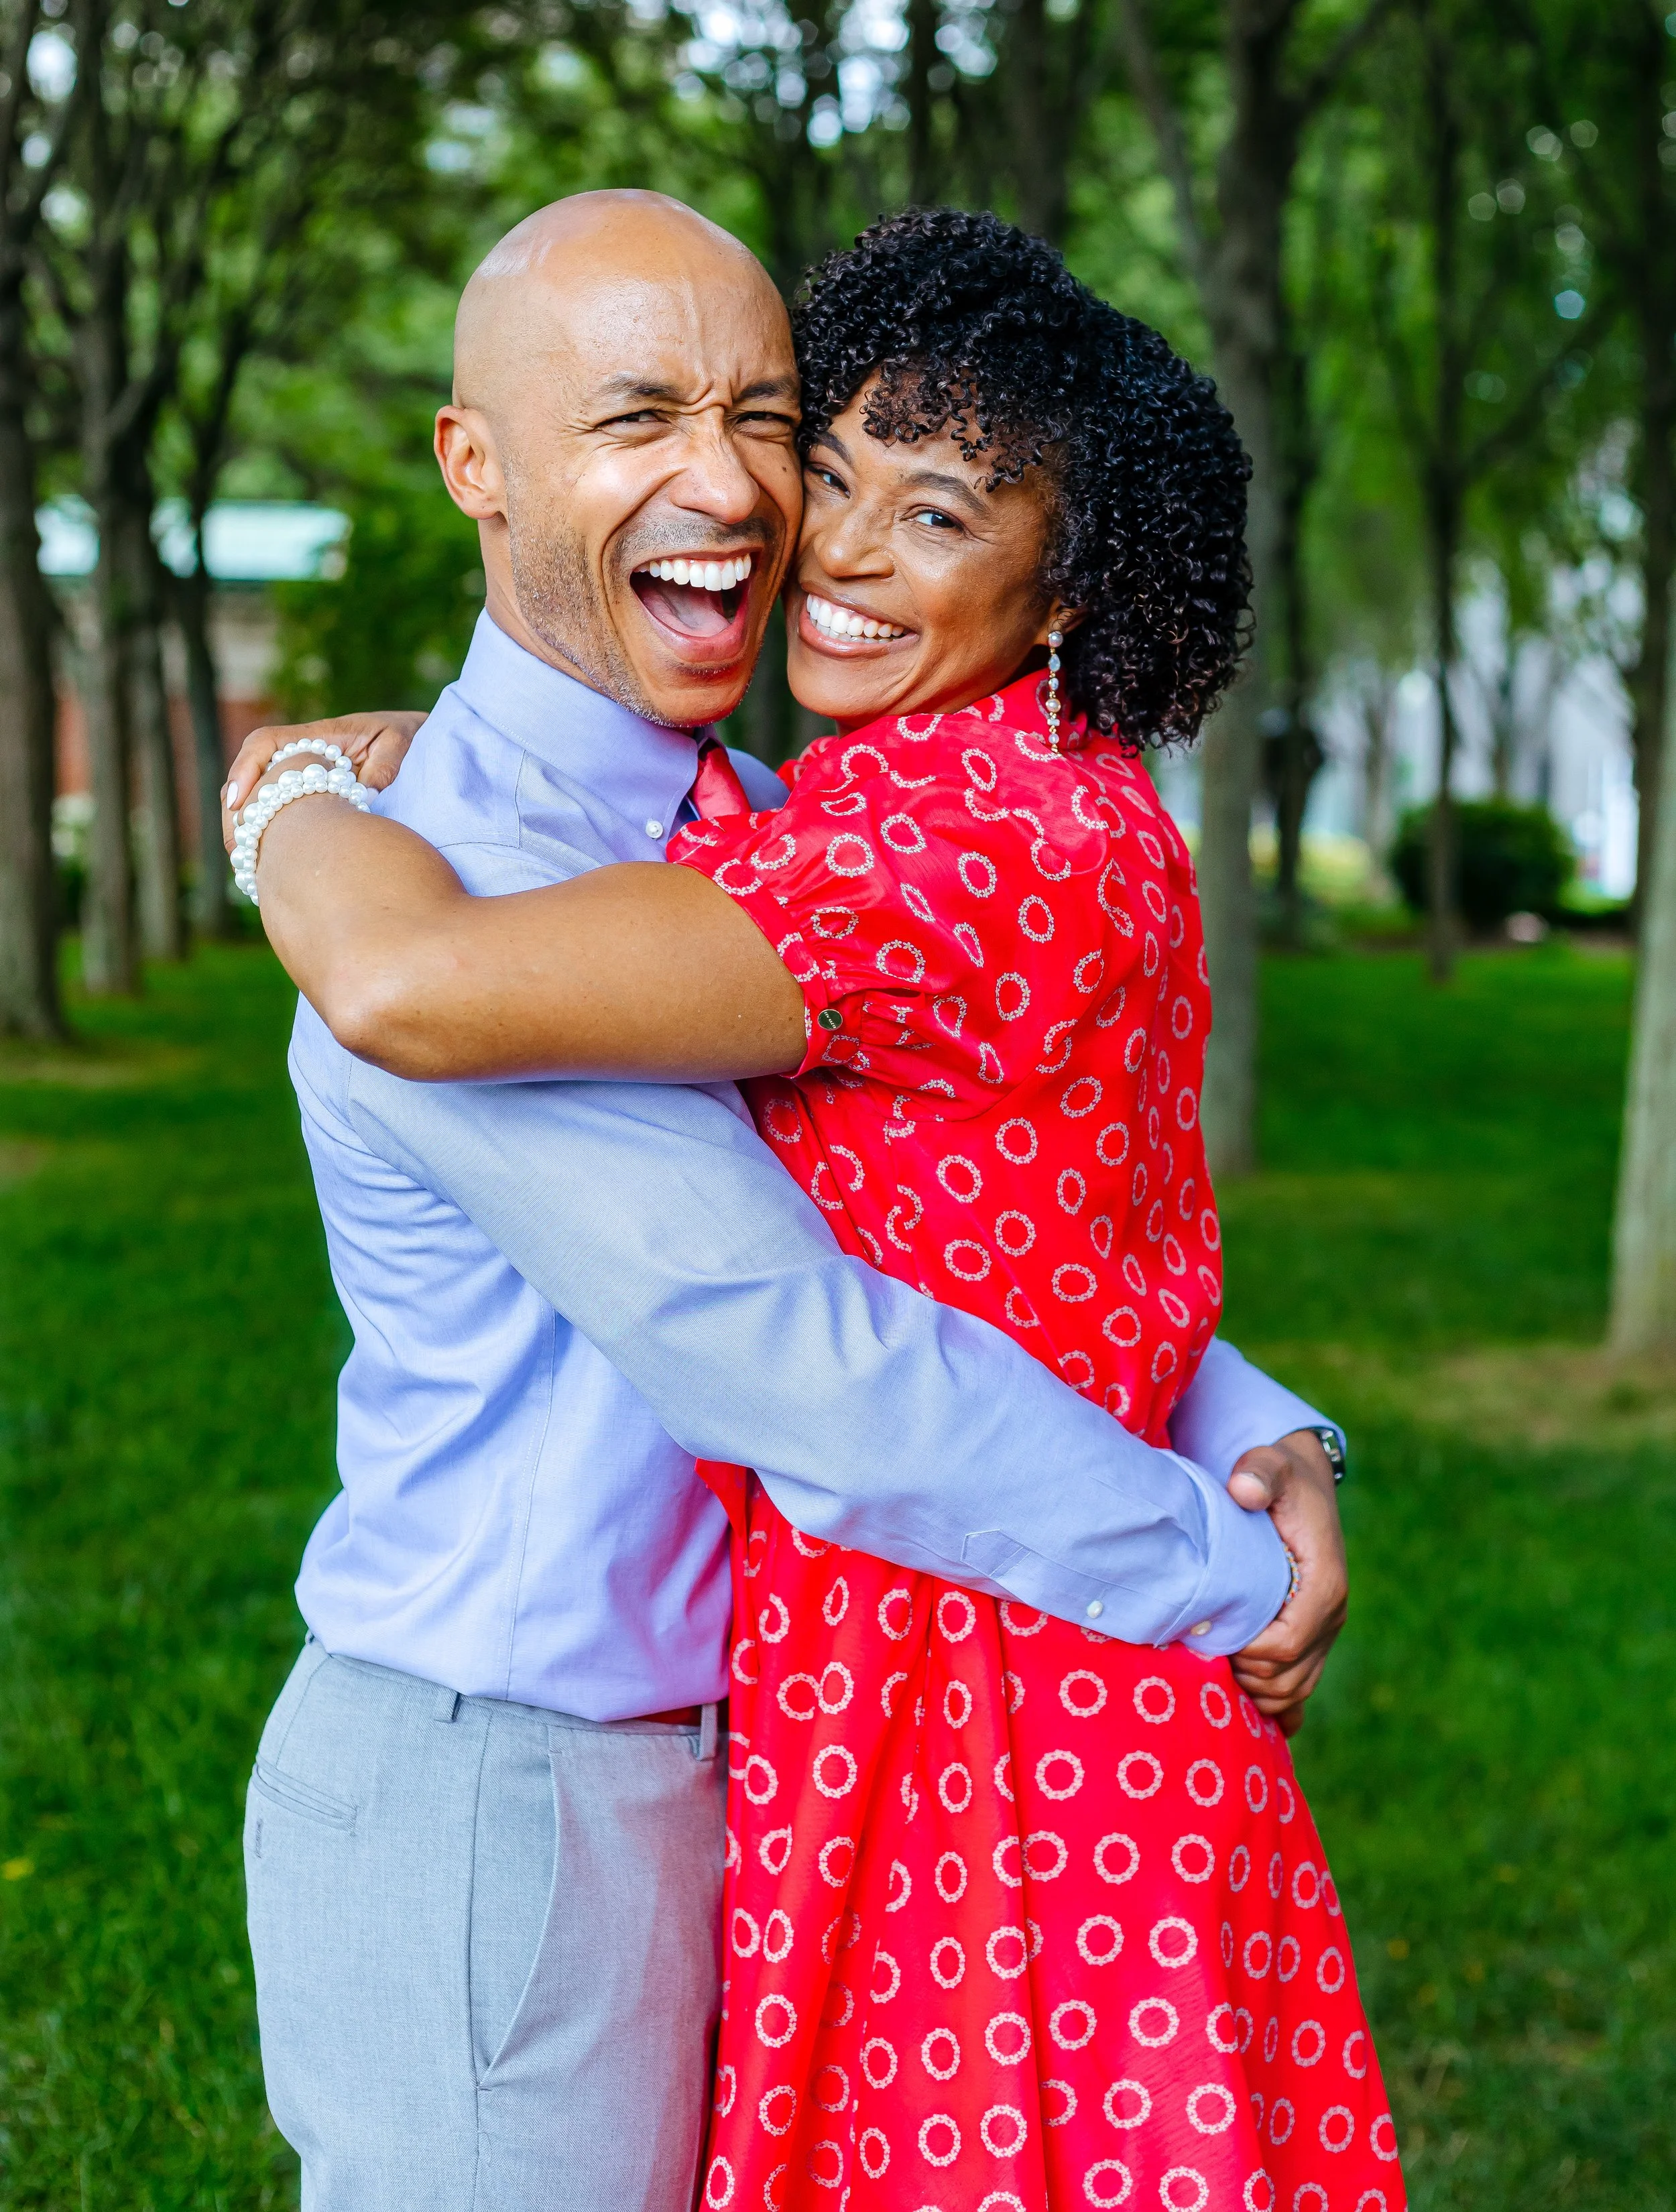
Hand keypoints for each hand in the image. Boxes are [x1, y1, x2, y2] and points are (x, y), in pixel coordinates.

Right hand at [221, 710, 426, 853]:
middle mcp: (302, 757)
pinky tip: (267, 868)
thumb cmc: (408, 739)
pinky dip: (268, 839)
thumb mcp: (400, 745)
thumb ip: (383, 766)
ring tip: (247, 865)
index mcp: (320, 737)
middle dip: (237, 811)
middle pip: (252, 777)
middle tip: (236, 848)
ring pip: (259, 800)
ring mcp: (303, 780)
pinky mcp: (309, 800)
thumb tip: (363, 796)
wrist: (419, 741)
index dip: (246, 769)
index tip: (237, 801)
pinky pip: (278, 816)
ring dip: (248, 829)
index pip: (266, 743)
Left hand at [1227, 1429, 1346, 1735]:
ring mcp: (1324, 1631)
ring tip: (1214, 1666)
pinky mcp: (1313, 1638)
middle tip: (1202, 1651)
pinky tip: (1241, 1697)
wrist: (1302, 1483)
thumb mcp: (1272, 1464)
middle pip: (1287, 1677)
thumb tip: (1244, 1488)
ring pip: (1294, 1690)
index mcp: (1325, 1585)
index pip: (1285, 1644)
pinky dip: (1272, 1699)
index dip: (1246, 1651)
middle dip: (1243, 1674)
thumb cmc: (1282, 1477)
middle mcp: (1331, 1615)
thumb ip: (1259, 1473)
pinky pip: (1299, 1687)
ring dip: (1254, 1690)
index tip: (1209, 1634)